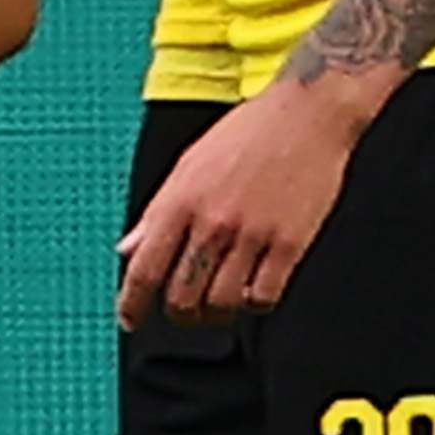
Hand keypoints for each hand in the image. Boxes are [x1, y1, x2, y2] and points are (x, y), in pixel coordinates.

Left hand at [117, 70, 368, 325]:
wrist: (307, 114)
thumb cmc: (247, 135)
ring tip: (220, 304)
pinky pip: (265, 297)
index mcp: (179, 201)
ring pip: (222, 304)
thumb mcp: (188, 166)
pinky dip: (255, 304)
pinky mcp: (290, 243)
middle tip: (185, 313)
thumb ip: (156, 214)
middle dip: (178, 315)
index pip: (144, 269)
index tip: (130, 320)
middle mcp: (212, 221)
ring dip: (217, 314)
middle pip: (182, 297)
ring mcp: (252, 234)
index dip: (132, 304)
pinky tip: (254, 291)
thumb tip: (127, 249)